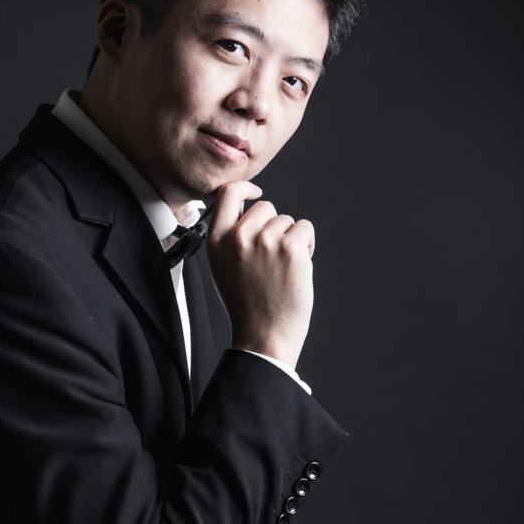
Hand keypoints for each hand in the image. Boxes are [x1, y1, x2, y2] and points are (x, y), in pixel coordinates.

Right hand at [207, 180, 315, 369]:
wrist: (263, 335)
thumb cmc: (247, 304)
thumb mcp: (223, 267)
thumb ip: (230, 237)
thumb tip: (247, 210)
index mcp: (217, 241)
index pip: (227, 193)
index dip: (245, 188)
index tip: (255, 193)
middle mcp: (238, 237)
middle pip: (266, 207)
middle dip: (274, 225)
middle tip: (271, 256)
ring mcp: (266, 241)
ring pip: (288, 220)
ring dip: (291, 239)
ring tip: (281, 268)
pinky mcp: (291, 249)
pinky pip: (305, 229)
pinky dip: (307, 244)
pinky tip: (296, 268)